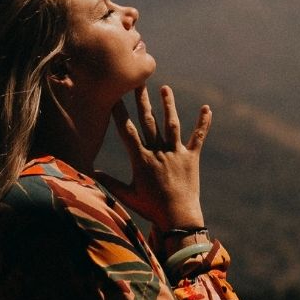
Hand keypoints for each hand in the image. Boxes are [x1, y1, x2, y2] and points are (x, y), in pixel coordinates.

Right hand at [95, 84, 210, 231]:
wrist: (178, 218)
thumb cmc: (151, 208)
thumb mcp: (127, 195)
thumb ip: (109, 182)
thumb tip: (91, 173)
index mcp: (141, 160)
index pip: (127, 131)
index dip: (119, 112)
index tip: (114, 96)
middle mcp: (158, 152)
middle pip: (148, 121)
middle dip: (142, 100)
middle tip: (138, 81)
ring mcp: (176, 153)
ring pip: (171, 124)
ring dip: (168, 105)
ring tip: (164, 88)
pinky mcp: (191, 158)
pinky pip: (198, 137)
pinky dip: (203, 123)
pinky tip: (207, 108)